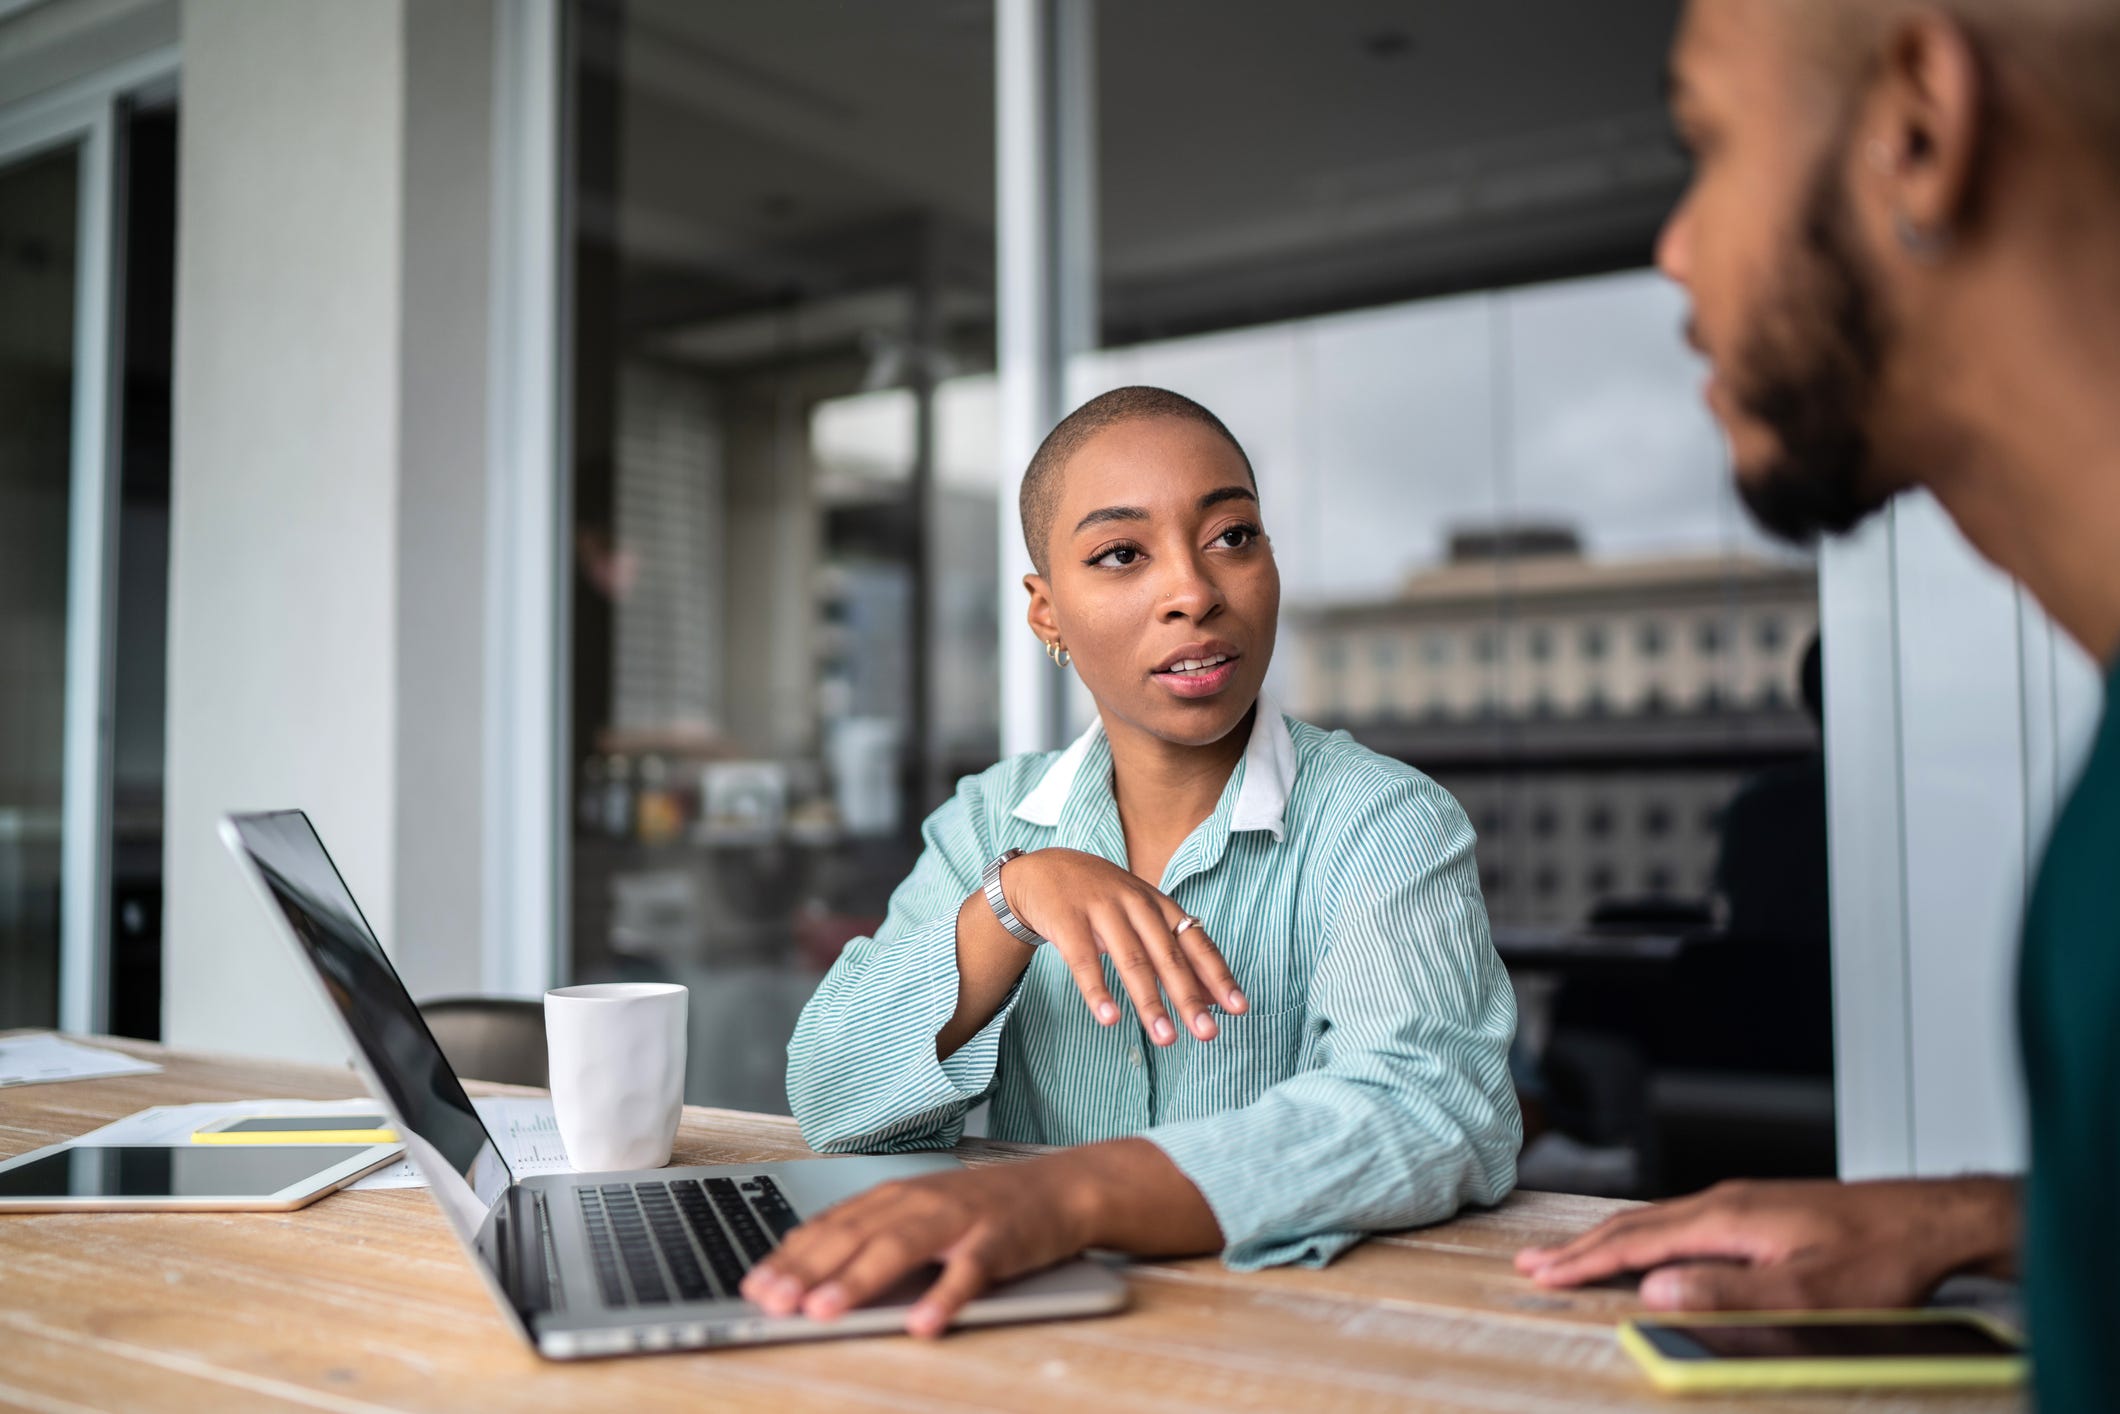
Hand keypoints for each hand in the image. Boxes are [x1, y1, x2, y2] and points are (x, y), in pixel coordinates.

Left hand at [738, 1161, 1091, 1338]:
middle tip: (770, 1302)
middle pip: (853, 1237)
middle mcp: (918, 1202)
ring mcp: (959, 1220)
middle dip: (807, 1271)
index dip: (788, 1257)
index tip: (752, 1286)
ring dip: (858, 1280)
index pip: (829, 1226)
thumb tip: (807, 1272)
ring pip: (900, 1249)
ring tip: (823, 1312)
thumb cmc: (980, 1209)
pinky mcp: (999, 1243)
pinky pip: (969, 1273)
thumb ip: (869, 1237)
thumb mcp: (918, 1214)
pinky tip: (922, 1322)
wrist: (1059, 1188)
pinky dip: (944, 1296)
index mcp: (892, 1197)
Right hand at [1002, 847, 1245, 1043]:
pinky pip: (1084, 961)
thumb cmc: (1102, 900)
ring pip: (1132, 960)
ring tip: (1165, 1038)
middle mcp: (1136, 904)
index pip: (1196, 943)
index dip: (1218, 975)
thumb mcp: (1141, 917)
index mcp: (1159, 905)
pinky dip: (1098, 991)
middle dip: (1189, 997)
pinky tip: (1110, 1018)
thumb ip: (1173, 953)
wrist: (1044, 870)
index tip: (1240, 1009)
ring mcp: (1102, 910)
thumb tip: (1210, 997)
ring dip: (1150, 1002)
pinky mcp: (1068, 921)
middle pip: (1168, 956)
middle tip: (1208, 1034)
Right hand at [1513, 1176, 2018, 1310]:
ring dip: (1608, 1239)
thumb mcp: (1808, 1291)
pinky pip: (1680, 1219)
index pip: (1638, 1242)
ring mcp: (1743, 1202)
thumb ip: (1730, 1294)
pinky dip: (1644, 1234)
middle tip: (1533, 1262)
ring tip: (1573, 1253)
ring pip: (1657, 1219)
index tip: (1542, 1274)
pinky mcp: (1759, 1209)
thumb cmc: (1882, 1259)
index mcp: (1729, 1219)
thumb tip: (1657, 1292)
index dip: (1585, 1262)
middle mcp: (1727, 1202)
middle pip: (1636, 1224)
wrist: (1932, 1220)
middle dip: (1580, 1246)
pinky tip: (1647, 1243)